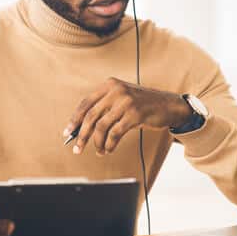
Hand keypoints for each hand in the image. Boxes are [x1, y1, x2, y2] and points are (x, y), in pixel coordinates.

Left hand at [63, 77, 191, 155]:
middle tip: (77, 148)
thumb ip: (105, 108)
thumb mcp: (122, 99)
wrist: (169, 105)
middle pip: (90, 116)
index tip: (68, 133)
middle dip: (82, 135)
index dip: (74, 119)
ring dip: (96, 142)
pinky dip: (109, 144)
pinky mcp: (135, 114)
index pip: (85, 103)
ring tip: (99, 151)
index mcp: (109, 85)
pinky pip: (115, 133)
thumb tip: (82, 129)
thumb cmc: (143, 105)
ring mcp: (126, 102)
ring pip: (101, 126)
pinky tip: (109, 149)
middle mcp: (116, 90)